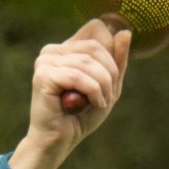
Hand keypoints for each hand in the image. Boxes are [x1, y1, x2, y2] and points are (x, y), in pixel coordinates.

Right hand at [9, 19, 130, 168]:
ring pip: (89, 62)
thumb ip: (117, 60)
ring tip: (101, 103)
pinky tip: (92, 104)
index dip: (111, 50)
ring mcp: (45, 61)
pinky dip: (92, 92)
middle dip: (110, 73)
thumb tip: (125, 32)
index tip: (111, 77)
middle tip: (108, 96)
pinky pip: (78, 77)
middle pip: (96, 46)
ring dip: (103, 86)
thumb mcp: (108, 85)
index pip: (96, 28)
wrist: (60, 140)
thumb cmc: (82, 115)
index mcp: (67, 48)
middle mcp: (53, 50)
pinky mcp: (43, 76)